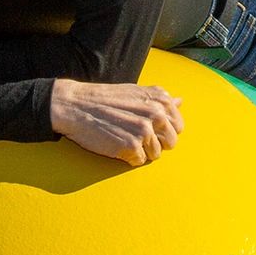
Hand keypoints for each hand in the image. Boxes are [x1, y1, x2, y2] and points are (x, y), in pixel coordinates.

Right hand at [49, 79, 182, 165]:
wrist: (75, 105)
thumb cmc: (103, 100)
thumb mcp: (135, 93)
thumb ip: (159, 100)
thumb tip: (180, 101)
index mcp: (160, 99)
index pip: (178, 125)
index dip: (163, 131)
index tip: (147, 128)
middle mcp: (157, 113)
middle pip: (171, 142)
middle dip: (156, 143)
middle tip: (134, 135)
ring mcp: (145, 130)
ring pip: (156, 154)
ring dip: (141, 151)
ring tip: (122, 137)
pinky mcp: (132, 146)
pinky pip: (140, 161)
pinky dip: (128, 157)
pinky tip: (116, 144)